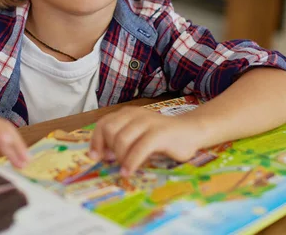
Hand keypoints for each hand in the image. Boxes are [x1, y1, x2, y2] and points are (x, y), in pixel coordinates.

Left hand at [89, 107, 204, 175]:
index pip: (103, 123)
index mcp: (128, 113)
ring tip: (124, 168)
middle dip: (109, 149)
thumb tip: (103, 155)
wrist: (190, 131)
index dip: (96, 141)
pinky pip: (139, 148)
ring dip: (120, 158)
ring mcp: (147, 122)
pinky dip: (131, 162)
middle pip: (110, 131)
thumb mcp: (138, 135)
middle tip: (114, 162)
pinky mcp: (159, 133)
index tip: (94, 157)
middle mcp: (135, 114)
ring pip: (122, 139)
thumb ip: (122, 139)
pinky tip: (128, 172)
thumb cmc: (162, 137)